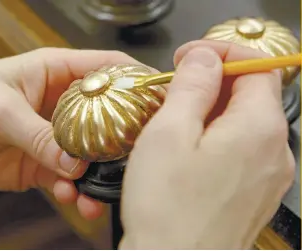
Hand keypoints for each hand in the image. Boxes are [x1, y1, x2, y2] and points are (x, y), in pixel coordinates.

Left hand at [0, 48, 141, 219]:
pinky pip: (68, 177)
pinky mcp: (44, 162)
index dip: (137, 79)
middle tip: (140, 156)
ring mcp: (55, 135)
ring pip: (90, 153)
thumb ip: (39, 136)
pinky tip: (70, 196)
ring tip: (98, 193)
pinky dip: (73, 189)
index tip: (160, 97)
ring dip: (98, 173)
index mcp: (56, 72)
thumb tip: (75, 162)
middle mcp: (61, 103)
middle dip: (124, 136)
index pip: (107, 68)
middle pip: (107, 115)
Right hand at [120, 41, 294, 248]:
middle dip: (213, 82)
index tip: (190, 58)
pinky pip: (241, 150)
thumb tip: (204, 60)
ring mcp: (267, 176)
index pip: (257, 65)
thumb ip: (192, 87)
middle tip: (175, 88)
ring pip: (243, 123)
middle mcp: (274, 152)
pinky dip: (216, 137)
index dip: (222, 54)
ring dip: (211, 110)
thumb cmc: (167, 211)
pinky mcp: (253, 193)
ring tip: (175, 120)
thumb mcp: (170, 134)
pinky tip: (188, 150)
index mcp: (258, 129)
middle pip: (251, 94)